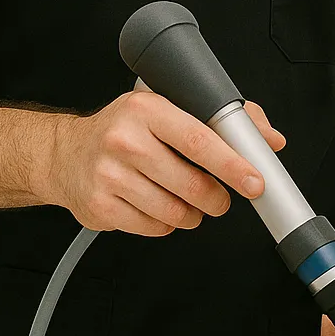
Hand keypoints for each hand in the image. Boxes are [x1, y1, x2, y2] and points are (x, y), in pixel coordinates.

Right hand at [41, 88, 284, 235]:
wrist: (64, 153)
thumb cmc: (125, 129)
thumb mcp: (168, 108)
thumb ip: (223, 119)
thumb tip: (270, 139)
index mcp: (147, 109)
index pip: (200, 140)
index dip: (233, 165)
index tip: (254, 181)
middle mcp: (124, 140)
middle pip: (191, 184)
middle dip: (217, 198)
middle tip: (221, 198)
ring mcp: (108, 175)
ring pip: (174, 212)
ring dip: (192, 214)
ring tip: (186, 201)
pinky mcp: (99, 206)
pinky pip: (153, 227)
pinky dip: (165, 223)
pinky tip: (157, 206)